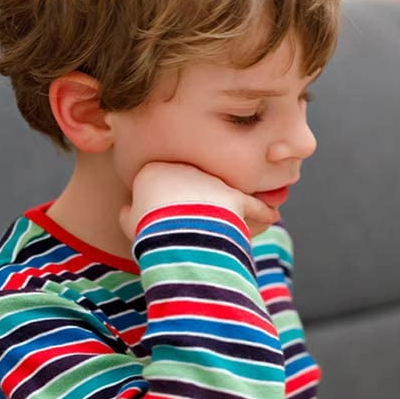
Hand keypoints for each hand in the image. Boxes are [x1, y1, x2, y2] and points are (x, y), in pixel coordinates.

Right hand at [120, 162, 276, 241]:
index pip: (170, 177)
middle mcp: (189, 168)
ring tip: (252, 214)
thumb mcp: (130, 222)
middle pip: (203, 180)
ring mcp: (214, 180)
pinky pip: (254, 204)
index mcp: (158, 169)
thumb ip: (130, 213)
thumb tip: (128, 210)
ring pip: (231, 188)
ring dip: (241, 203)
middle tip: (213, 210)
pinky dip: (263, 212)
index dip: (176, 192)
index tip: (178, 204)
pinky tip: (271, 216)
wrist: (174, 230)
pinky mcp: (235, 197)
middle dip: (211, 192)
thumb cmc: (149, 228)